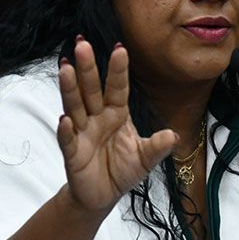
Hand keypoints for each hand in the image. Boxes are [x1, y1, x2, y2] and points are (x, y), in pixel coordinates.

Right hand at [56, 38, 176, 212]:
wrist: (102, 195)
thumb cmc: (122, 170)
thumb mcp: (144, 159)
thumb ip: (157, 147)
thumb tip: (174, 136)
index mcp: (117, 114)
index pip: (117, 88)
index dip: (118, 70)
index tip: (120, 48)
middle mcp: (97, 118)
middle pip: (91, 90)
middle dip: (88, 68)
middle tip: (83, 44)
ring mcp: (82, 133)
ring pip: (75, 106)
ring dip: (70, 89)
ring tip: (65, 68)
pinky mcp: (72, 153)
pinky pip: (68, 140)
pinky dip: (66, 130)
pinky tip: (64, 120)